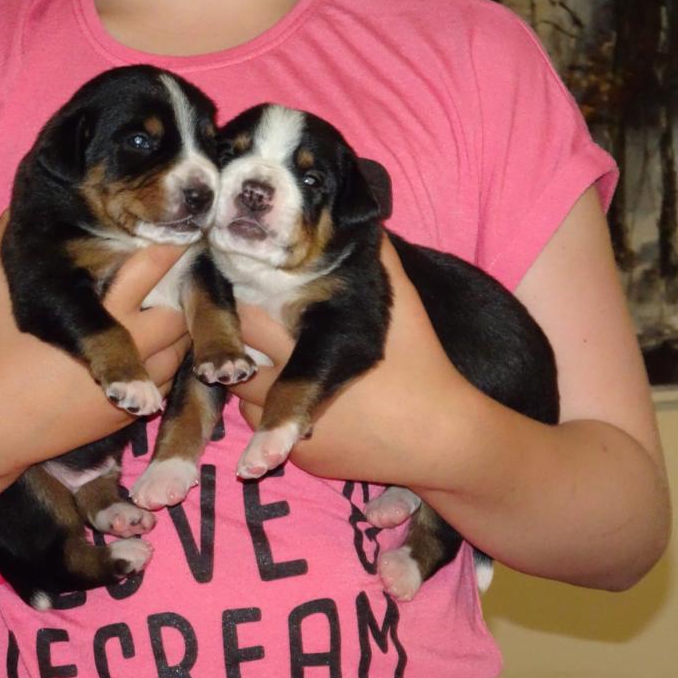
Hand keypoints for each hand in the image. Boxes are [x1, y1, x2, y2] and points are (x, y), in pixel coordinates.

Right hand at [0, 214, 189, 476]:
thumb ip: (12, 239)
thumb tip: (25, 201)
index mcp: (95, 310)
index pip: (151, 268)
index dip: (168, 248)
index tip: (176, 230)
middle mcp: (125, 346)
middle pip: (181, 310)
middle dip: (184, 291)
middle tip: (183, 273)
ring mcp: (133, 383)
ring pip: (183, 346)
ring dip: (180, 327)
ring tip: (171, 305)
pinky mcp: (131, 412)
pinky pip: (170, 378)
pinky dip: (168, 359)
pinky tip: (156, 344)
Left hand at [229, 237, 472, 484]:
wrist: (442, 440)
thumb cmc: (423, 363)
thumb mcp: (402, 303)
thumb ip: (376, 257)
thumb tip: (362, 219)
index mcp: (320, 336)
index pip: (248, 313)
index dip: (241, 299)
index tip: (246, 292)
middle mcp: (300, 383)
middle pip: (235, 353)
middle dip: (237, 339)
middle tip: (253, 327)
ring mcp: (296, 425)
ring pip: (242, 393)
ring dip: (252, 376)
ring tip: (281, 362)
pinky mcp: (300, 458)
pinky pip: (262, 428)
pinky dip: (269, 411)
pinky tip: (297, 398)